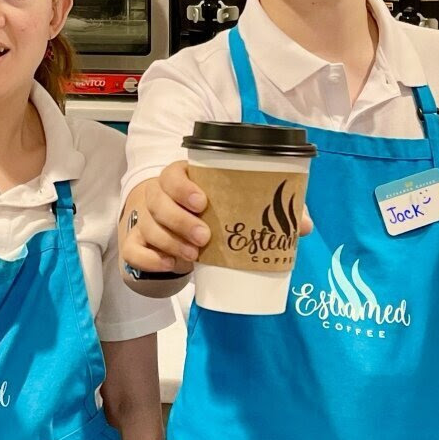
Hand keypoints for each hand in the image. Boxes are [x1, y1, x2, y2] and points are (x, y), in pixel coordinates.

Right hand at [121, 161, 313, 276]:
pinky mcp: (136, 243)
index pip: (172, 174)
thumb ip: (271, 211)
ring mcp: (144, 219)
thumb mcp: (237, 205)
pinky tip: (170, 265)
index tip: (202, 202)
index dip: (182, 187)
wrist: (175, 226)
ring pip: (147, 226)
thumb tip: (305, 225)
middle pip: (157, 201)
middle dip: (180, 221)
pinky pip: (133, 250)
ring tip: (193, 257)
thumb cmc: (212, 211)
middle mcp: (158, 196)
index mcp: (181, 179)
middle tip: (205, 238)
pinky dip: (150, 259)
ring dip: (170, 242)